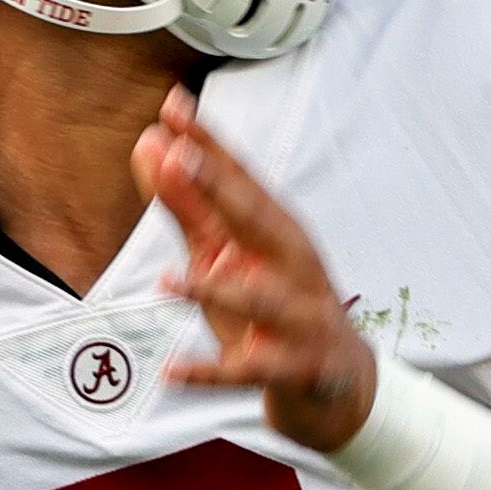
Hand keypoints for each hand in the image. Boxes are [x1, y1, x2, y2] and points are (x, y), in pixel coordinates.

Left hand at [132, 87, 374, 452]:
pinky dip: (210, 373)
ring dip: (216, 289)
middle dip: (222, 189)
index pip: (240, 180)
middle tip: (181, 156)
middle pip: (259, 222)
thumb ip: (188, 205)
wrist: (339, 384)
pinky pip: (248, 370)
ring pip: (260, 299)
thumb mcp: (228, 255)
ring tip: (168, 280)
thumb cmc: (274, 309)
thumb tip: (151, 146)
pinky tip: (171, 372)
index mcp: (275, 232)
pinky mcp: (295, 367)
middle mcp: (292, 265)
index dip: (208, 144)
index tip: (173, 105)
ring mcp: (299, 317)